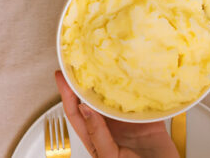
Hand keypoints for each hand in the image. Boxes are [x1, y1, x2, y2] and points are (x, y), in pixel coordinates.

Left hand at [54, 72, 177, 157]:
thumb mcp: (111, 156)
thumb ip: (97, 134)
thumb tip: (84, 110)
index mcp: (96, 137)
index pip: (76, 111)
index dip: (67, 93)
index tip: (61, 75)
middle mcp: (109, 127)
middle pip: (94, 100)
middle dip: (87, 81)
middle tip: (81, 62)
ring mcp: (128, 123)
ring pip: (115, 97)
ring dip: (111, 82)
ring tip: (105, 64)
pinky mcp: (148, 121)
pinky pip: (142, 101)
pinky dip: (139, 88)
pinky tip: (135, 76)